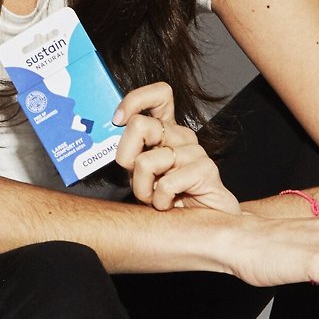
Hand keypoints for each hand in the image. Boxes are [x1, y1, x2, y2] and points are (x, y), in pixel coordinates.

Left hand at [113, 82, 240, 214]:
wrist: (200, 224)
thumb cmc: (168, 199)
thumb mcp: (139, 174)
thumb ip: (128, 153)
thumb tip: (112, 132)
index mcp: (167, 130)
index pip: (159, 94)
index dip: (134, 101)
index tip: (118, 120)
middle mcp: (182, 136)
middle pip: (139, 125)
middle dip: (126, 158)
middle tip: (138, 179)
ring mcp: (195, 151)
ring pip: (145, 161)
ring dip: (143, 189)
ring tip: (156, 198)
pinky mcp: (206, 169)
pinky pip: (166, 184)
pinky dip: (161, 201)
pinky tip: (171, 205)